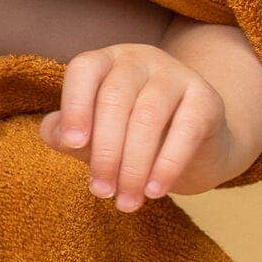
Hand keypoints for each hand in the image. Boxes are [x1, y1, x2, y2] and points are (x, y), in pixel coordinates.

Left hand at [38, 42, 235, 206]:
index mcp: (107, 62)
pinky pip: (186, 130)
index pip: (84, 70)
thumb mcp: (95, 136)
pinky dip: (167, 165)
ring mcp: (175, 74)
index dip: (75, 105)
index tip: (71, 144)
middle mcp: (140, 60)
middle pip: (115, 98)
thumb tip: (55, 134)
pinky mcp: (206, 98)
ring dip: (134, 166)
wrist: (195, 148)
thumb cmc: (131, 137)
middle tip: (102, 192)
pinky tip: (155, 191)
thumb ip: (66, 134)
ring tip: (127, 202)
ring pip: (148, 116)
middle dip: (105, 152)